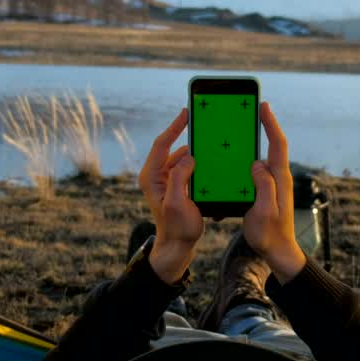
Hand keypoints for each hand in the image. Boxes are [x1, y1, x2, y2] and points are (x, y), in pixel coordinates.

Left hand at [138, 109, 202, 283]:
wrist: (177, 247)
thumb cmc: (177, 228)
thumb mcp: (178, 203)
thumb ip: (180, 177)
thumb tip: (188, 156)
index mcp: (151, 177)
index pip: (161, 144)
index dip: (174, 127)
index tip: (186, 113)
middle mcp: (155, 175)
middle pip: (169, 147)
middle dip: (184, 134)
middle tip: (200, 122)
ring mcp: (165, 180)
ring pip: (179, 157)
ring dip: (192, 150)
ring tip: (207, 140)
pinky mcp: (175, 186)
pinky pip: (185, 167)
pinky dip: (196, 162)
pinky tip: (208, 160)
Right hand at [244, 103, 306, 282]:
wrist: (278, 252)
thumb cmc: (270, 235)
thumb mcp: (264, 212)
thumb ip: (264, 186)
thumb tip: (257, 163)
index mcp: (280, 179)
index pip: (278, 145)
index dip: (271, 124)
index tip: (263, 106)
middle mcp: (279, 178)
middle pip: (274, 146)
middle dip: (265, 126)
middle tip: (252, 110)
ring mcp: (275, 185)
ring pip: (266, 157)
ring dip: (257, 142)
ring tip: (242, 131)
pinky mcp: (268, 192)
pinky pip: (260, 171)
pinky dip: (251, 160)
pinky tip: (239, 161)